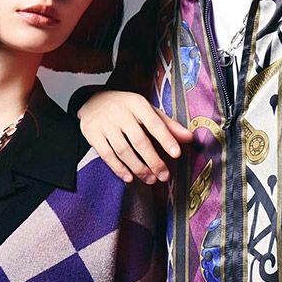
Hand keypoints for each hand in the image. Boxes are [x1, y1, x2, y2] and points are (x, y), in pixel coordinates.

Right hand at [78, 90, 194, 182]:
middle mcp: (120, 112)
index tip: (176, 154)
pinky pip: (107, 155)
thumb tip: (189, 138)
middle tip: (164, 176)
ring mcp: (105, 124)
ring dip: (138, 168)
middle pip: (139, 140)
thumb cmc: (126, 109)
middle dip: (153, 161)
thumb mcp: (146, 111)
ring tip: (150, 180)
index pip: (154, 123)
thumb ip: (167, 125)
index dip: (166, 139)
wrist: (92, 101)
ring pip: (123, 150)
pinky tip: (129, 178)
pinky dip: (119, 169)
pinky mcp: (92, 134)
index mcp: (137, 103)